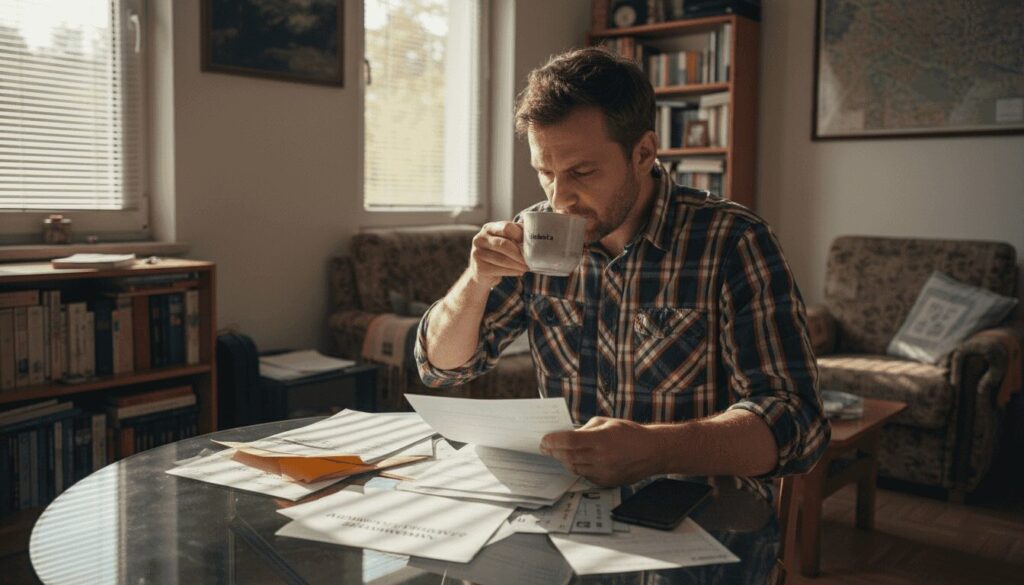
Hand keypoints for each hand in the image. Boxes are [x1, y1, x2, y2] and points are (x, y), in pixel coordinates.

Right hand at [469, 221, 528, 287]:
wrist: (483, 273)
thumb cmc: (498, 254)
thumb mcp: (506, 241)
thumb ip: (517, 235)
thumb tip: (533, 235)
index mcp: (489, 228)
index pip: (506, 227)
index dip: (520, 235)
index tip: (530, 243)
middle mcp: (480, 238)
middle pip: (504, 244)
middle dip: (519, 253)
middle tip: (530, 259)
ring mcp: (477, 253)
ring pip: (502, 259)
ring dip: (518, 264)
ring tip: (527, 267)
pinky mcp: (479, 267)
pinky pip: (499, 270)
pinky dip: (512, 272)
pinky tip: (519, 272)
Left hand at [540, 417, 661, 486]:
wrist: (652, 451)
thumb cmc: (630, 433)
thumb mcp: (606, 423)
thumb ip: (586, 430)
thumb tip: (568, 436)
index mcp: (601, 439)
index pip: (569, 441)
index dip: (554, 441)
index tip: (544, 440)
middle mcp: (601, 458)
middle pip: (568, 457)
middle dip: (554, 452)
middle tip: (546, 448)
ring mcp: (604, 472)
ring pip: (575, 468)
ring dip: (565, 460)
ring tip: (559, 454)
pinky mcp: (607, 482)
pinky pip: (586, 475)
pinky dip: (578, 468)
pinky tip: (576, 461)